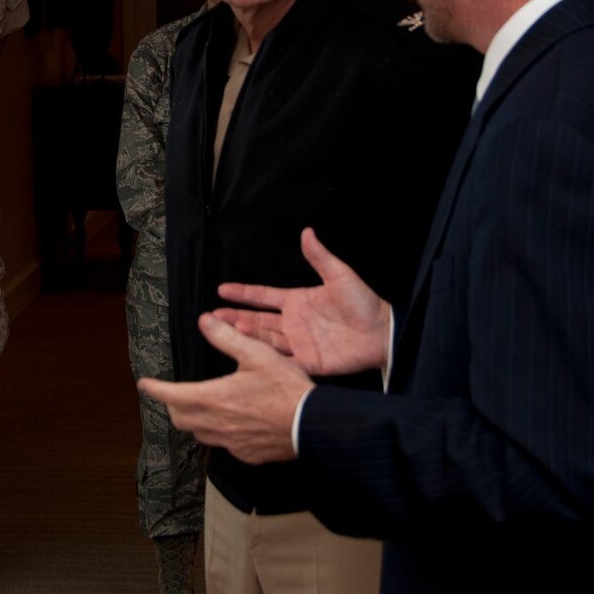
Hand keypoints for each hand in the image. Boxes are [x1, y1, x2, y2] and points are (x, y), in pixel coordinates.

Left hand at [137, 315, 311, 463]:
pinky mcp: (246, 454)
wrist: (312, 424)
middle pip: (180, 418)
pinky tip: (232, 423)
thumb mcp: (257, 354)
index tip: (144, 384)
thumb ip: (227, 338)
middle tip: (174, 393)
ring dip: (194, 420)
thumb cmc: (286, 388)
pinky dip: (219, 433)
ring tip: (201, 407)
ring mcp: (231, 442)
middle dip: (172, 404)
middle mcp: (217, 424)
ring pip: (199, 434)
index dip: (155, 389)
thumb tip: (205, 321)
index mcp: (214, 398)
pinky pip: (223, 445)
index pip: (172, 395)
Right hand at [211, 228, 390, 377]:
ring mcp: (299, 342)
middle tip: (212, 315)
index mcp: (298, 301)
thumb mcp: (339, 275)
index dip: (243, 293)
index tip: (222, 289)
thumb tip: (307, 232)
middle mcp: (294, 322)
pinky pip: (282, 360)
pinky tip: (249, 351)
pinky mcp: (308, 361)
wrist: (381, 332)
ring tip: (226, 327)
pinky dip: (266, 356)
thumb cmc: (364, 302)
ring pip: (265, 339)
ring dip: (246, 334)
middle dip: (234, 316)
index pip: (263, 296)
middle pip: (257, 319)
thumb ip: (319, 257)